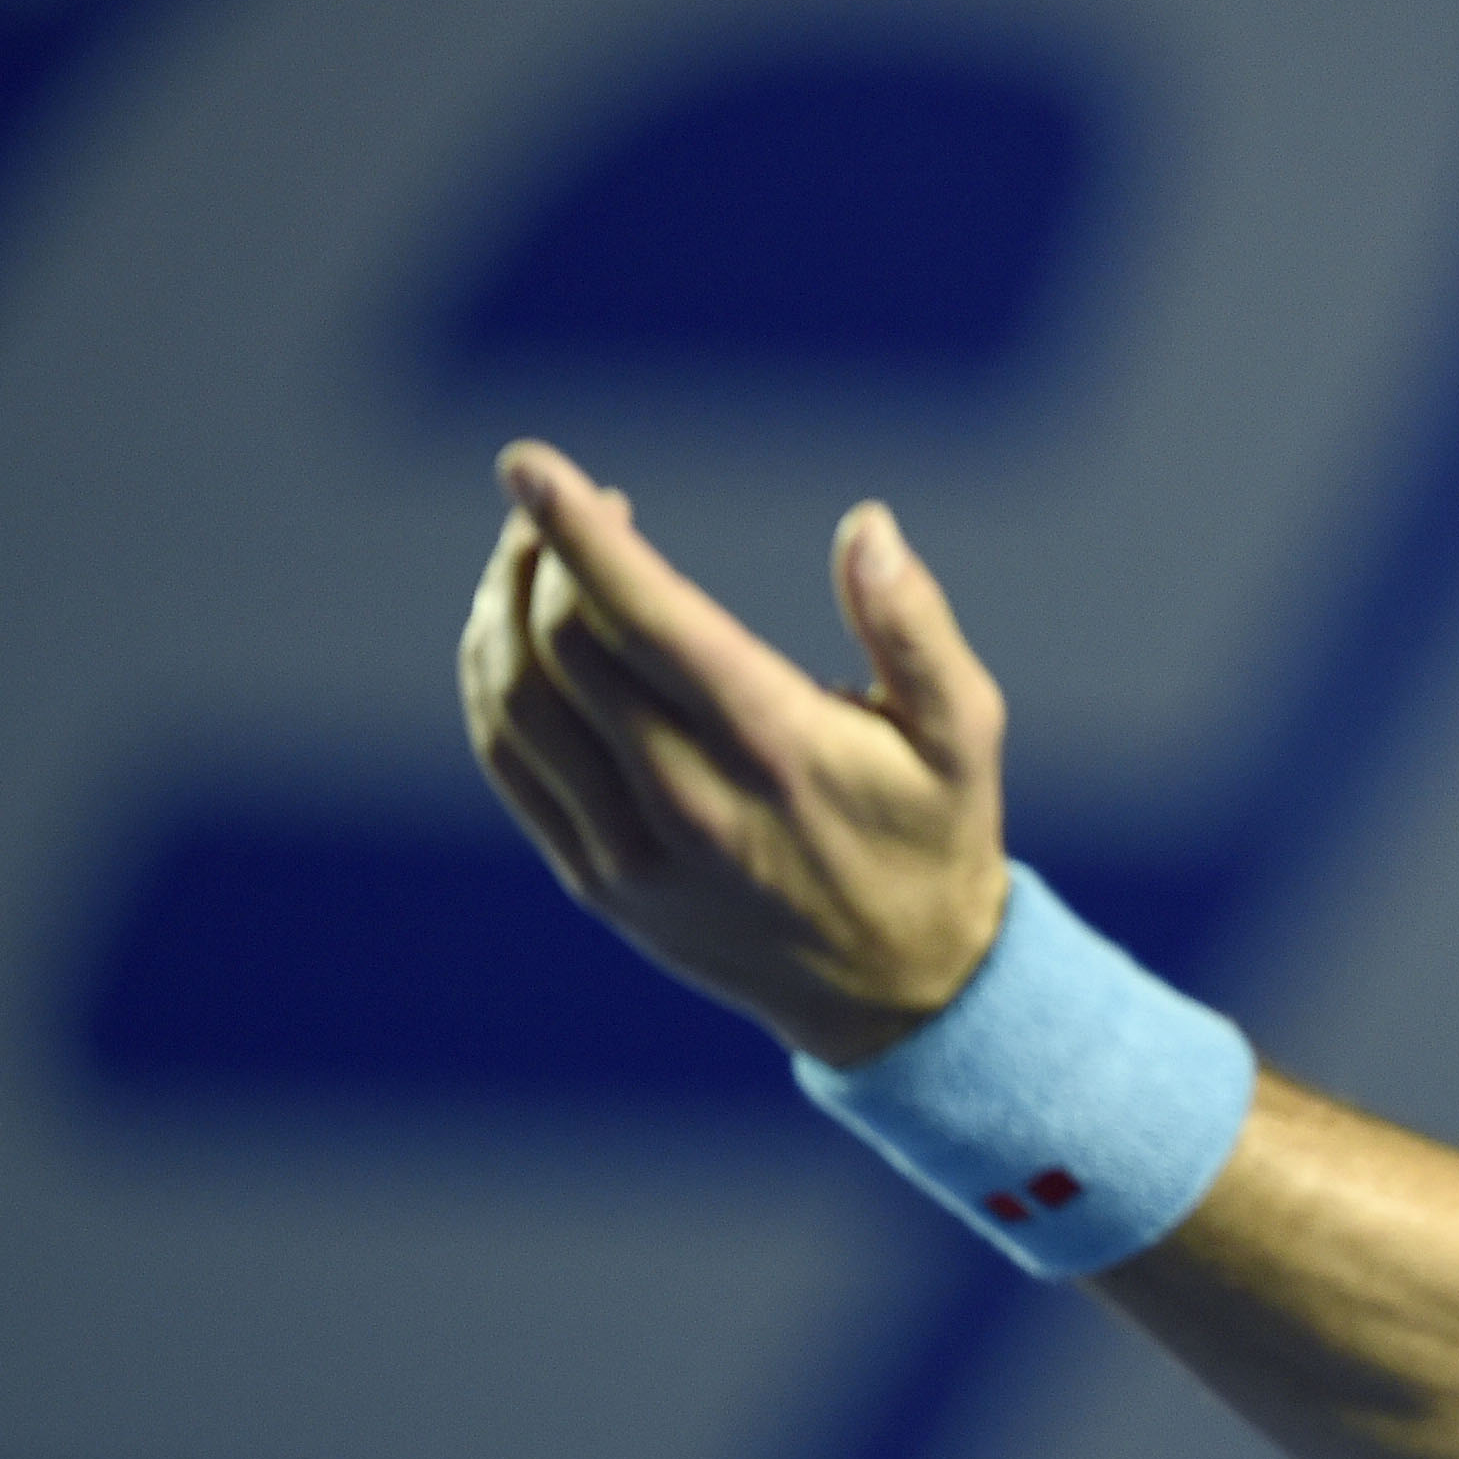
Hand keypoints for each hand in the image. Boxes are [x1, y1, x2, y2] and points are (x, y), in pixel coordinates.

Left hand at [455, 438, 1011, 1066]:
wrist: (899, 995)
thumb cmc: (936, 836)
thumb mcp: (964, 731)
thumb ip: (913, 626)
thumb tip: (866, 524)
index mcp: (774, 748)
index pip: (641, 618)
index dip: (576, 532)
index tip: (528, 462)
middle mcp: (688, 803)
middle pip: (562, 649)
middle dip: (543, 556)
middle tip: (562, 506)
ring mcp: (632, 853)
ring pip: (519, 706)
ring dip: (504, 614)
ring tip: (530, 558)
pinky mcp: (600, 883)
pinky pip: (514, 765)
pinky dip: (493, 686)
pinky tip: (515, 638)